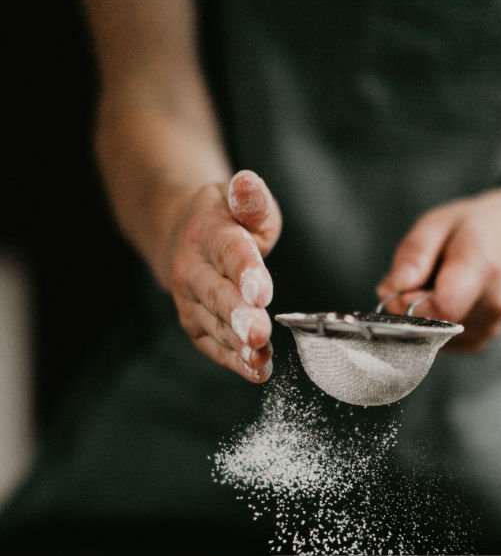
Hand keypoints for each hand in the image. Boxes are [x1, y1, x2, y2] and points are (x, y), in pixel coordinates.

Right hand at [169, 170, 281, 380]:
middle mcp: (192, 270)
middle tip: (258, 333)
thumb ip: (251, 198)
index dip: (245, 271)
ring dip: (238, 345)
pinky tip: (258, 372)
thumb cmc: (226, 220)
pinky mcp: (196, 326)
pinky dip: (235, 361)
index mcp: (208, 232)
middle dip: (238, 316)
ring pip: (215, 325)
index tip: (262, 290)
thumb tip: (248, 184)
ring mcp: (191, 301)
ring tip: (261, 358)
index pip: (228, 252)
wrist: (183, 237)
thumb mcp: (241, 200)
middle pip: (217, 294)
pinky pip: (214, 346)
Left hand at [377, 190, 500, 352]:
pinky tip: (444, 299)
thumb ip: (414, 254)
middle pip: (432, 325)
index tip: (399, 286)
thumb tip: (390, 292)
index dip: (410, 304)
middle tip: (418, 277)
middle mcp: (492, 304)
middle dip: (409, 307)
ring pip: (430, 336)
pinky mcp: (479, 342)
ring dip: (419, 315)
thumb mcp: (438, 222)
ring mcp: (489, 328)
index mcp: (483, 266)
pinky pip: (438, 341)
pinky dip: (430, 323)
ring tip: (435, 285)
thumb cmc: (474, 228)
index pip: (442, 308)